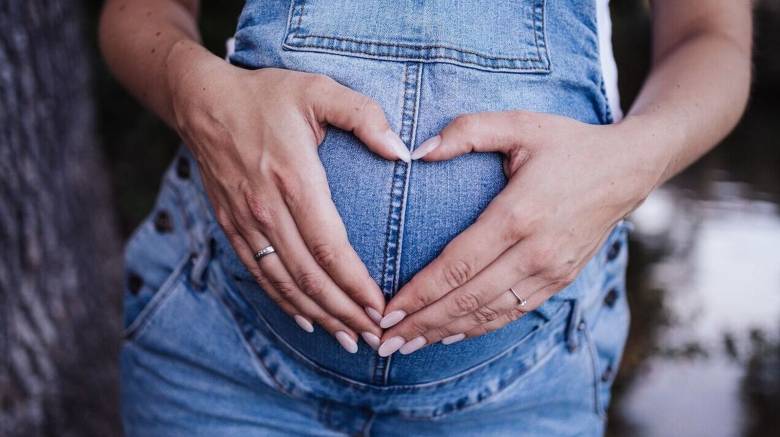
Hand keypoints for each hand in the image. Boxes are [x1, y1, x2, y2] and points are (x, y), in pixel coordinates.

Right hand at [168, 53, 410, 352]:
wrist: (202, 101)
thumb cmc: (267, 95)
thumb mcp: (319, 90)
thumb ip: (364, 116)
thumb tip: (402, 151)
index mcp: (295, 179)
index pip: (329, 247)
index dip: (355, 284)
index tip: (380, 307)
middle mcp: (268, 209)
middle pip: (309, 276)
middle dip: (344, 312)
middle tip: (374, 337)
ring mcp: (246, 222)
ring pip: (284, 283)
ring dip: (318, 315)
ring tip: (347, 339)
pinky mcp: (232, 226)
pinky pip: (260, 274)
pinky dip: (283, 302)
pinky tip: (306, 319)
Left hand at [377, 111, 659, 355]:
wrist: (628, 170)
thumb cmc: (568, 144)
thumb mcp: (519, 124)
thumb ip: (467, 131)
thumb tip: (416, 152)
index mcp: (519, 214)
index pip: (458, 265)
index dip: (419, 294)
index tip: (386, 311)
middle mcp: (535, 251)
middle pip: (468, 299)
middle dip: (422, 323)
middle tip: (383, 341)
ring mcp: (551, 271)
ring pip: (489, 314)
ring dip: (444, 332)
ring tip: (406, 346)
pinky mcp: (560, 280)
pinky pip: (512, 313)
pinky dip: (478, 328)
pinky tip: (449, 335)